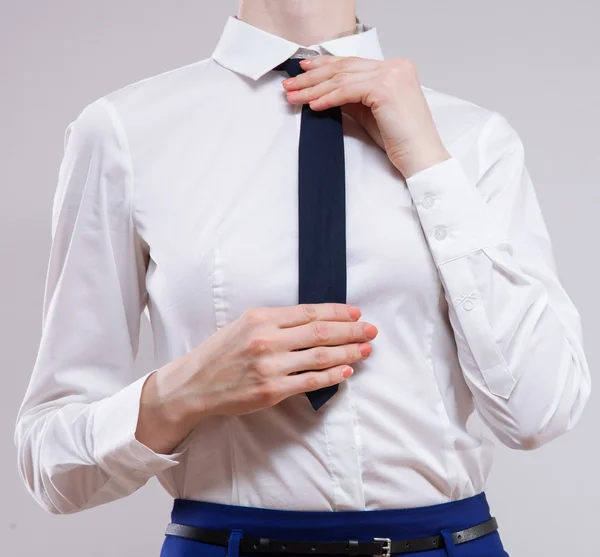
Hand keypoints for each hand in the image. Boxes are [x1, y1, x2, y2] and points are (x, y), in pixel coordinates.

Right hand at [186, 303, 377, 416]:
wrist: (194, 384)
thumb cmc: (220, 352)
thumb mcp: (244, 324)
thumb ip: (277, 321)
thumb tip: (316, 320)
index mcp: (261, 318)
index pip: (309, 312)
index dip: (337, 312)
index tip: (355, 312)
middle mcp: (267, 339)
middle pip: (320, 332)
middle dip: (350, 330)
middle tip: (370, 330)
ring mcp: (270, 366)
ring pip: (320, 356)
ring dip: (348, 352)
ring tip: (365, 349)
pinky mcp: (272, 390)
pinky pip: (310, 381)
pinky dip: (332, 376)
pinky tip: (347, 370)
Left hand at [280, 55, 451, 178]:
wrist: (421, 156)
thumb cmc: (401, 140)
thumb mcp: (372, 112)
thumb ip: (354, 98)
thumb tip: (327, 93)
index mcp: (395, 69)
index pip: (352, 63)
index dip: (325, 66)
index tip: (304, 71)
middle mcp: (395, 67)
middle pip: (344, 68)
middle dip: (313, 77)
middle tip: (291, 84)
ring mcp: (391, 75)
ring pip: (342, 78)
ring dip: (314, 88)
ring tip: (294, 96)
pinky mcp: (385, 88)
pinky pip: (347, 92)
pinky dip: (327, 98)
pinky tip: (312, 105)